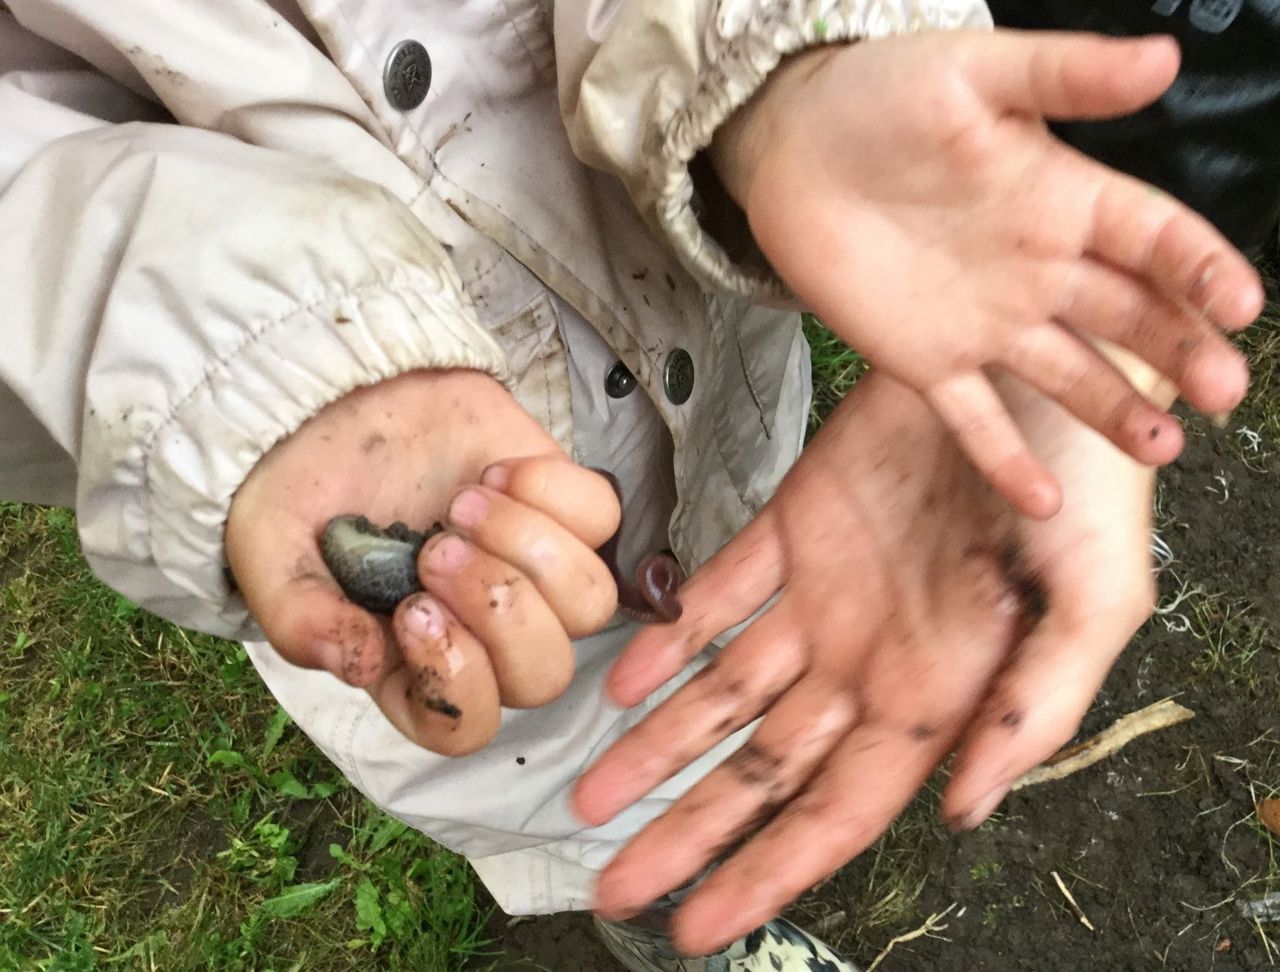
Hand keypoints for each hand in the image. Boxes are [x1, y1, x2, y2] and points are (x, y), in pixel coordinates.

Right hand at [226, 369, 620, 754]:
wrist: (335, 398)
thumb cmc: (303, 488)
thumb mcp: (270, 554)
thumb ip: (299, 620)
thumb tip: (359, 666)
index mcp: (414, 665)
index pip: (465, 728)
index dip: (455, 680)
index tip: (412, 608)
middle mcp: (485, 633)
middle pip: (545, 676)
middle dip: (498, 607)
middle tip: (438, 546)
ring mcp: (533, 572)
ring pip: (590, 604)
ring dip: (528, 549)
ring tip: (464, 503)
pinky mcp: (564, 509)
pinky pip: (603, 522)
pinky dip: (552, 492)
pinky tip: (494, 472)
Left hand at [573, 369, 1155, 954]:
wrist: (1035, 352)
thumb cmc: (1086, 479)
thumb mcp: (1095, 601)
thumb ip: (1034, 712)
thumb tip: (960, 812)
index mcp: (934, 693)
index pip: (833, 812)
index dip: (764, 873)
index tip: (695, 928)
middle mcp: (869, 660)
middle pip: (759, 770)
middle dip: (686, 833)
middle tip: (611, 887)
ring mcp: (826, 594)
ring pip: (722, 692)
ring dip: (655, 744)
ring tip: (590, 796)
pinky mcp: (796, 523)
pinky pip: (718, 592)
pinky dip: (670, 636)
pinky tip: (624, 678)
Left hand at [711, 29, 1262, 516]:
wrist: (794, 150)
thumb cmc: (882, 97)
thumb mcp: (975, 73)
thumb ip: (1064, 75)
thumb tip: (1167, 58)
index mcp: (1062, 197)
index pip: (1152, 236)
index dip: (1199, 268)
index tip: (1239, 304)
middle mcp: (1038, 269)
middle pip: (1127, 314)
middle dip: (1178, 350)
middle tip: (1222, 390)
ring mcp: (986, 323)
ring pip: (1067, 374)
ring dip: (1115, 410)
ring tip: (1161, 450)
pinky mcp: (926, 362)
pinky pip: (973, 418)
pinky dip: (1005, 458)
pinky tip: (1043, 501)